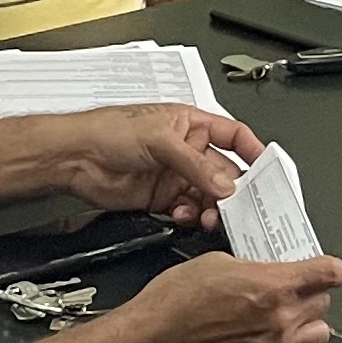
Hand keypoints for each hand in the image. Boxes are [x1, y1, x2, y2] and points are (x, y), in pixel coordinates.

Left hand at [41, 104, 262, 225]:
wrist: (74, 157)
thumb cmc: (108, 130)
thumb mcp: (160, 139)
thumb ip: (195, 164)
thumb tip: (225, 183)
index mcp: (192, 125)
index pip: (234, 136)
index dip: (253, 152)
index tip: (267, 171)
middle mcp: (187, 151)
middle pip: (224, 173)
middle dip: (233, 190)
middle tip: (239, 205)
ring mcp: (175, 176)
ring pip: (208, 196)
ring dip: (212, 208)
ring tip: (209, 215)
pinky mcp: (162, 198)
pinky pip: (188, 211)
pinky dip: (190, 217)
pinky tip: (183, 216)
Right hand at [111, 250, 341, 342]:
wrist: (152, 342)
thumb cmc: (174, 302)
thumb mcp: (217, 262)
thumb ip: (256, 267)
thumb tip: (270, 271)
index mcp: (274, 286)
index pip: (329, 273)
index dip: (329, 268)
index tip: (326, 269)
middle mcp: (282, 320)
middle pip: (324, 303)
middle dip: (310, 294)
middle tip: (290, 291)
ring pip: (319, 335)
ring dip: (306, 325)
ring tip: (284, 319)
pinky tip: (272, 342)